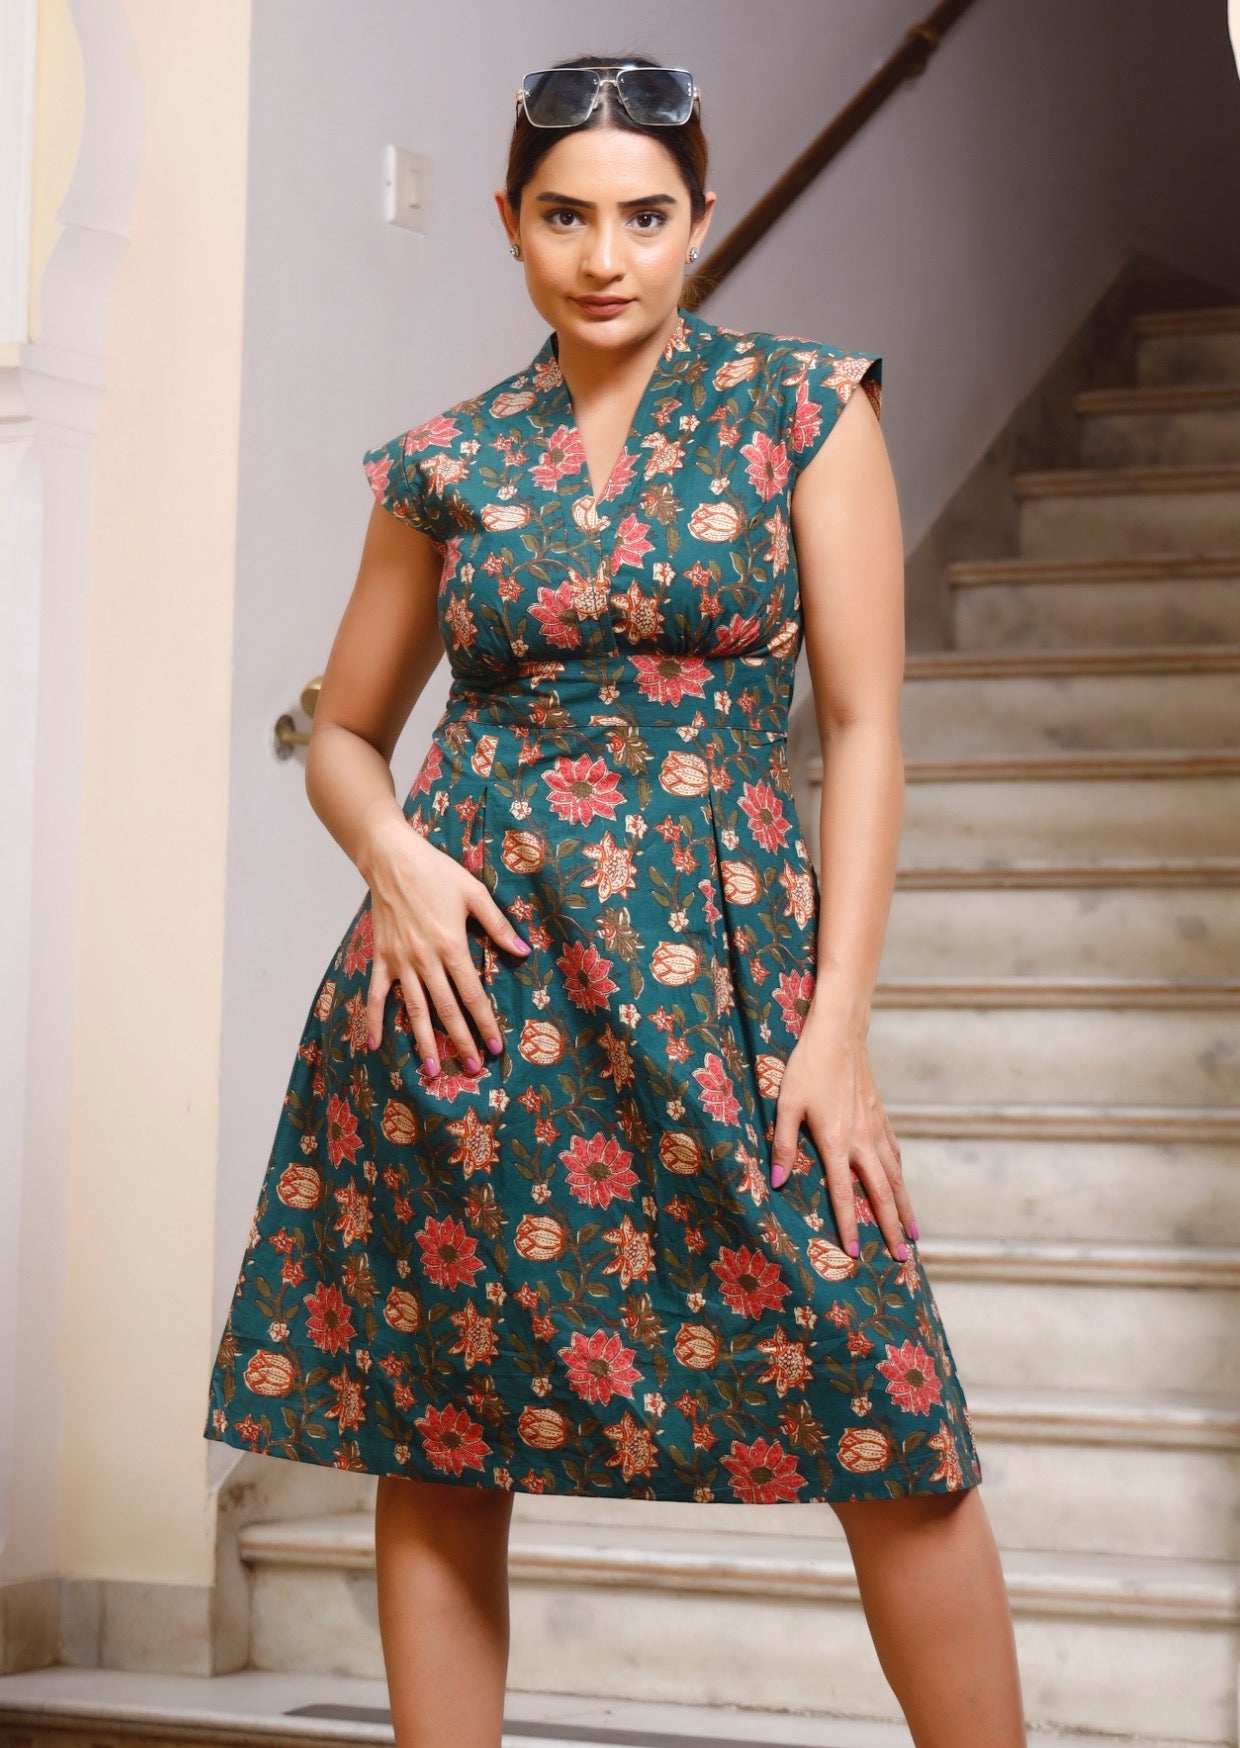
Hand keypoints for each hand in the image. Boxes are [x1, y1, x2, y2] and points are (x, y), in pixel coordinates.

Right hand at [362, 815, 530, 1072]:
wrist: (391, 859)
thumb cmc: (437, 872)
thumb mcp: (475, 894)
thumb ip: (498, 926)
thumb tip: (523, 952)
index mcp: (452, 946)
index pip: (473, 995)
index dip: (485, 1024)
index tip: (496, 1047)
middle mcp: (425, 960)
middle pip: (446, 1010)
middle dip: (461, 1042)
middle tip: (473, 1068)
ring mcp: (400, 962)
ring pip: (414, 1010)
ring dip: (424, 1042)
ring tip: (434, 1070)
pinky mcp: (381, 958)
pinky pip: (376, 994)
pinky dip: (373, 1019)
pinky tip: (374, 1044)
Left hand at [769, 1008, 915, 1261]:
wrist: (839, 1034)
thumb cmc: (807, 1068)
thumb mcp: (786, 1104)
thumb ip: (782, 1144)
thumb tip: (775, 1183)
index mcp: (836, 1141)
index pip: (843, 1193)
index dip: (849, 1225)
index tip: (855, 1254)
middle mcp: (862, 1140)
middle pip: (881, 1193)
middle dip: (891, 1228)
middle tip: (902, 1258)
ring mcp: (876, 1129)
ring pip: (895, 1177)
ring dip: (904, 1207)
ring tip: (913, 1234)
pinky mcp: (882, 1117)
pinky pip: (895, 1155)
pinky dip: (901, 1178)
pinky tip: (901, 1187)